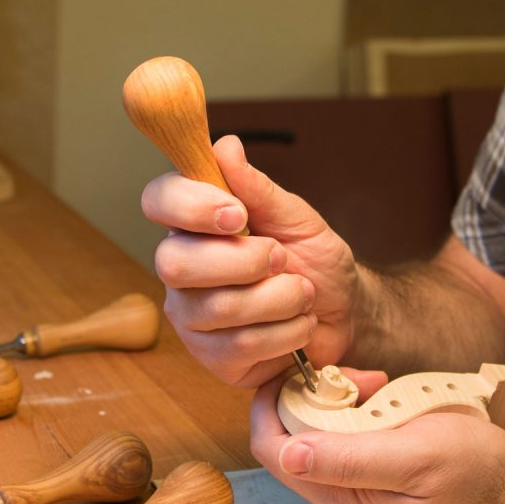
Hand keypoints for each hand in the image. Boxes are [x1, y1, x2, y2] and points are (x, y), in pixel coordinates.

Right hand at [142, 135, 360, 386]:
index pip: (158, 201)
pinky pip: (239, 345)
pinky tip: (297, 325)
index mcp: (195, 223)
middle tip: (282, 258)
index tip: (238, 214)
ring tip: (301, 293)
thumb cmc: (316, 261)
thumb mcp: (297, 218)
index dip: (190, 206)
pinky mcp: (212, 356)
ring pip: (216, 307)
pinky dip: (284, 332)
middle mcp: (182, 268)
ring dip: (278, 298)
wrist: (346, 313)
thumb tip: (225, 147)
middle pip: (174, 263)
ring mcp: (192, 315)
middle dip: (242, 261)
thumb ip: (258, 188)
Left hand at [248, 370, 504, 503]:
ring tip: (376, 385)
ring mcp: (352, 486)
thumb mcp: (417, 457)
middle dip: (312, 397)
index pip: (273, 451)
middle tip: (358, 380)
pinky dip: (354, 407)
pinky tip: (383, 397)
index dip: (273, 406)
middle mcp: (337, 497)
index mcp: (341, 498)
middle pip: (288, 438)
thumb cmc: (475, 472)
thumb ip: (352, 460)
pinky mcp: (367, 472)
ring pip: (312, 431)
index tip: (301, 371)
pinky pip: (339, 433)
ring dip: (336, 399)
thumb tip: (292, 456)